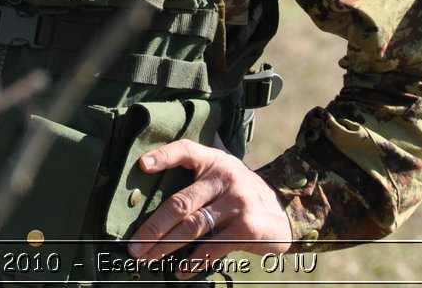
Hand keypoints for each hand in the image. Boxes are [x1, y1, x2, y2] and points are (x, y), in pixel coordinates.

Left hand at [126, 140, 291, 276]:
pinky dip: (193, 262)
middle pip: (180, 203)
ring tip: (147, 258)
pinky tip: (179, 271)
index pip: (187, 150)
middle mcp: (225, 178)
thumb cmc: (244, 192)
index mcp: (215, 161)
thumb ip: (201, 163)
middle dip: (153, 227)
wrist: (286, 213)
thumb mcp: (227, 169)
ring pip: (192, 227)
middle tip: (134, 245)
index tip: (142, 165)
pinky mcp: (247, 228)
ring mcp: (237, 203)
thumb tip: (155, 161)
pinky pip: (212, 247)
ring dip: (165, 246)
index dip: (164, 156)